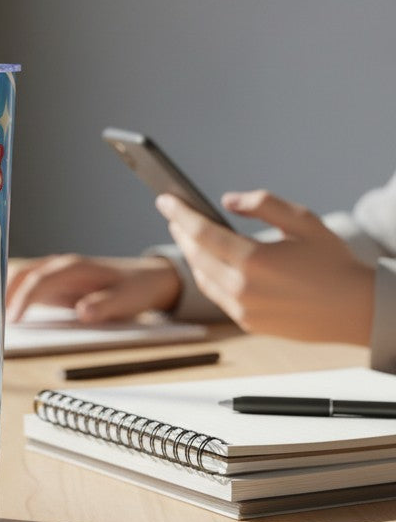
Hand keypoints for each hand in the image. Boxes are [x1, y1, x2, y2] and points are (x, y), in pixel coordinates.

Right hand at [6, 254, 181, 323]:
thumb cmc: (136, 288)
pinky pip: (24, 287)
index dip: (23, 298)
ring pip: (18, 277)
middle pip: (21, 274)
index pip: (39, 280)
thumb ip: (106, 305)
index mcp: (74, 267)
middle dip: (2, 294)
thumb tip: (82, 312)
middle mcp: (59, 266)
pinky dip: (9, 297)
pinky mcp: (52, 285)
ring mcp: (53, 274)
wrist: (146, 278)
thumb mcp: (128, 300)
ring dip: (1, 294)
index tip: (11, 319)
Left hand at [155, 189, 374, 344]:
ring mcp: (243, 309)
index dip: (179, 213)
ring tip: (187, 235)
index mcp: (253, 260)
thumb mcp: (302, 220)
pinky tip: (207, 262)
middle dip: (181, 232)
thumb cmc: (332, 262)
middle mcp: (242, 288)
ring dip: (191, 255)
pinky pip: (216, 295)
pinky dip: (206, 275)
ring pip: (202, 277)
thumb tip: (227, 200)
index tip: (164, 199)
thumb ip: (261, 204)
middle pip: (195, 255)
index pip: (201, 232)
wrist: (357, 310)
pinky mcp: (247, 323)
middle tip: (174, 214)